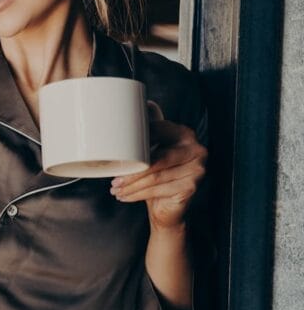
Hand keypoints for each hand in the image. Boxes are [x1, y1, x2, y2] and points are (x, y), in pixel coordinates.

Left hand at [109, 101, 207, 230]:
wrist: (166, 206)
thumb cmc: (157, 174)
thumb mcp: (151, 148)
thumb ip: (149, 128)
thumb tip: (144, 103)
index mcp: (184, 133)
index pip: (156, 132)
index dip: (134, 142)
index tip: (115, 152)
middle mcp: (196, 149)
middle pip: (156, 159)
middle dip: (131, 171)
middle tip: (112, 180)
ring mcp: (197, 169)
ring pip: (155, 176)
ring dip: (131, 184)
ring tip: (115, 189)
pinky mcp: (192, 187)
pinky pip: (159, 190)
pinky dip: (138, 194)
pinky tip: (125, 196)